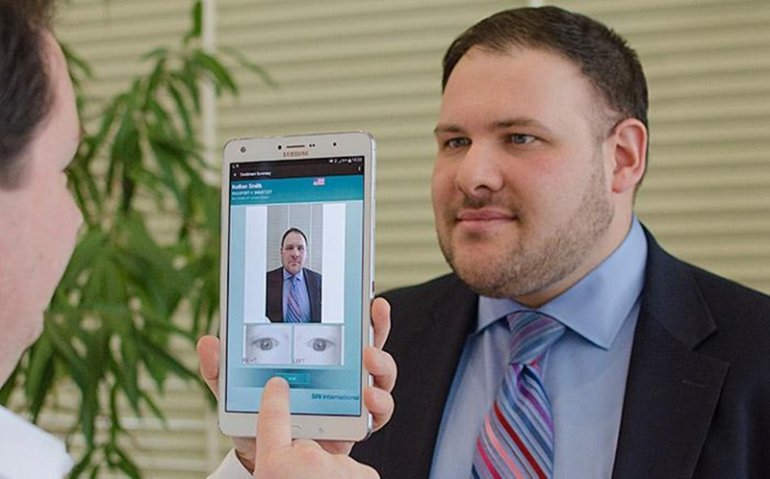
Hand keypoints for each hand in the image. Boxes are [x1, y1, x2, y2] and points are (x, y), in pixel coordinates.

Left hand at [197, 297, 395, 471]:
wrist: (261, 456)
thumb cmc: (256, 416)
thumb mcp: (235, 389)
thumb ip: (221, 368)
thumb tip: (208, 342)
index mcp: (319, 355)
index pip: (345, 325)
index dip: (358, 308)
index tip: (366, 292)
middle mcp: (342, 372)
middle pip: (371, 342)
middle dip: (378, 326)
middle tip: (373, 313)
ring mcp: (353, 397)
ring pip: (381, 374)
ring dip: (381, 363)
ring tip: (368, 358)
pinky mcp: (356, 423)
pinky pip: (378, 413)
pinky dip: (380, 404)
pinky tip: (369, 398)